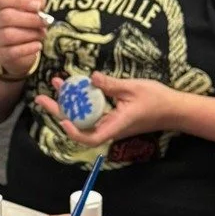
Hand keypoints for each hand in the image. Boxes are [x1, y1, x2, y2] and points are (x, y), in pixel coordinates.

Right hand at [0, 0, 46, 81]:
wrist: (16, 53)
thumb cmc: (23, 26)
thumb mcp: (30, 11)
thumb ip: (36, 2)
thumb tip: (39, 1)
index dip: (21, 1)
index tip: (38, 6)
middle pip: (6, 17)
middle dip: (30, 19)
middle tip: (45, 22)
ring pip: (9, 35)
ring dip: (31, 34)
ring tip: (42, 34)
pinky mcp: (1, 55)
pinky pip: (13, 51)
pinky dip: (29, 48)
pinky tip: (38, 45)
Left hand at [35, 70, 182, 145]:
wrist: (173, 109)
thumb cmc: (157, 100)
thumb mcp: (133, 88)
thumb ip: (111, 84)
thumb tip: (91, 78)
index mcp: (116, 125)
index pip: (91, 138)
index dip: (74, 132)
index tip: (62, 121)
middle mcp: (110, 127)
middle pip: (79, 126)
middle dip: (59, 111)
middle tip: (41, 97)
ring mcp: (110, 123)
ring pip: (83, 117)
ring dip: (69, 102)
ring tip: (57, 84)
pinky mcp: (112, 117)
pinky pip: (92, 112)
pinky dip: (82, 101)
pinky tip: (76, 86)